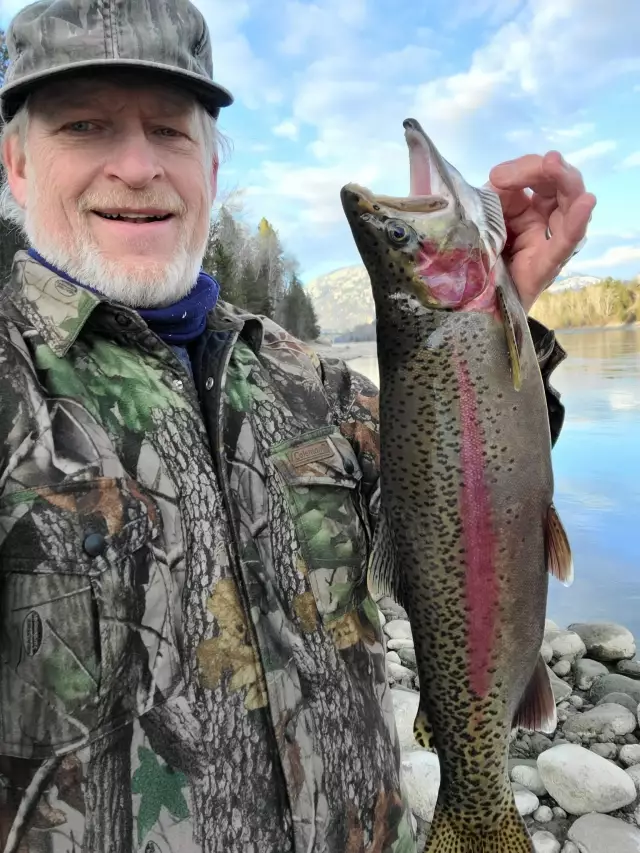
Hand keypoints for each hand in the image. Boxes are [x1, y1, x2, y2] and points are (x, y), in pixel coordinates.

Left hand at [488, 151, 596, 312]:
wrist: (467, 301)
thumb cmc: (475, 256)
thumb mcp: (481, 216)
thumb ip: (491, 194)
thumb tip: (498, 177)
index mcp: (527, 208)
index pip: (538, 178)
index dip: (525, 169)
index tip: (496, 176)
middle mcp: (544, 223)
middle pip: (561, 187)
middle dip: (552, 170)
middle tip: (545, 161)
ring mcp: (547, 244)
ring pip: (571, 208)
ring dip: (567, 183)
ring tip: (554, 165)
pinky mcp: (545, 266)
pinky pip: (565, 243)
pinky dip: (577, 222)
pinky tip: (585, 203)